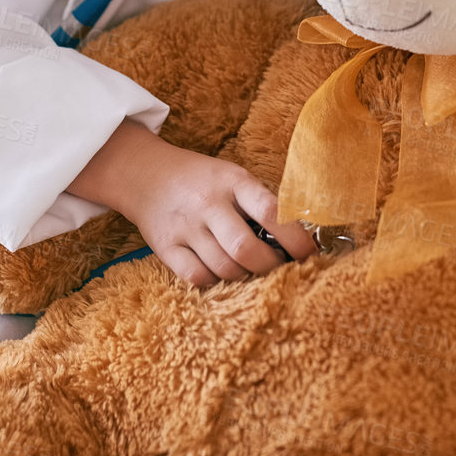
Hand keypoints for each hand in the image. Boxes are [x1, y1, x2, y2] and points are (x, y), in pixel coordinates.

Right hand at [68, 119, 316, 288]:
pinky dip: (215, 281)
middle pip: (246, 249)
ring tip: (249, 269)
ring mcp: (185, 227)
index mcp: (233, 181)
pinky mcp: (165, 246)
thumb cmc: (201, 180)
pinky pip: (197, 278)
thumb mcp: (233, 177)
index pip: (271, 212)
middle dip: (269, 267)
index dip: (296, 239)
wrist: (145, 174)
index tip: (310, 256)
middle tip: (277, 268)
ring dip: (244, 276)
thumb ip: (259, 203)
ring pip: (224, 268)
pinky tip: (220, 272)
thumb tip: (298, 240)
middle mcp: (208, 203)